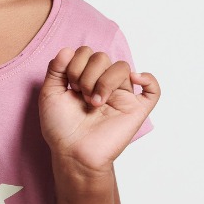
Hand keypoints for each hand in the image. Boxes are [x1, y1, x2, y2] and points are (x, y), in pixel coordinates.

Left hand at [38, 47, 158, 172]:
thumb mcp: (50, 94)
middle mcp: (104, 84)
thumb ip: (56, 69)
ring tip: (94, 102)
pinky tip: (135, 80)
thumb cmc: (60, 128)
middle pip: (103, 56)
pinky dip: (148, 79)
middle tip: (81, 95)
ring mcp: (121, 96)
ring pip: (122, 67)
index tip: (69, 85)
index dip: (75, 64)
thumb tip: (68, 50)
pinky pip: (154, 90)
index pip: (86, 52)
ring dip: (105, 81)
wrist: (73, 153)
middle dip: (87, 73)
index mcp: (85, 78)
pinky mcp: (135, 110)